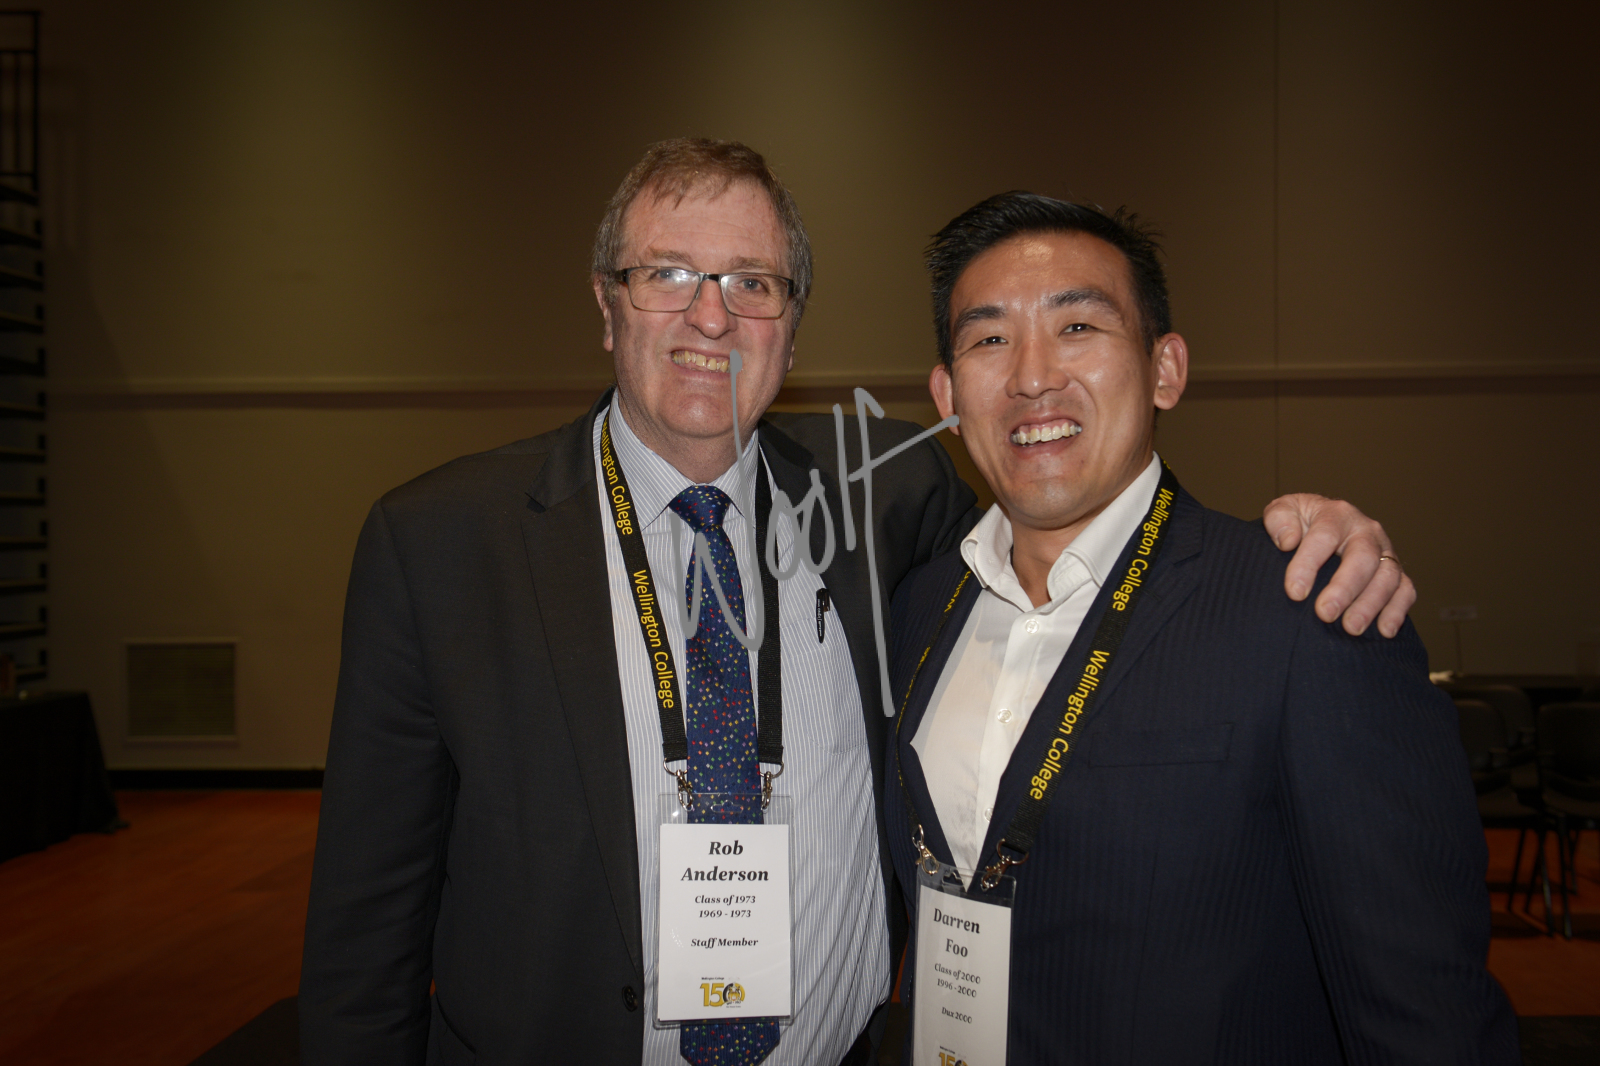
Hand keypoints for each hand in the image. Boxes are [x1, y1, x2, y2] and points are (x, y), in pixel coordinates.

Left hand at [1263, 494, 1415, 637]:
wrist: (1320, 525)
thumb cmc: (1297, 523)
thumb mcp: (1282, 510)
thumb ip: (1279, 519)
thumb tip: (1288, 541)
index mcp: (1336, 514)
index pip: (1324, 536)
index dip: (1309, 565)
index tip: (1295, 593)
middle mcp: (1366, 531)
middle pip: (1363, 557)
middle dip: (1345, 588)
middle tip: (1325, 614)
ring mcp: (1384, 551)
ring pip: (1388, 576)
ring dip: (1371, 604)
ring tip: (1351, 628)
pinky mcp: (1395, 572)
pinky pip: (1405, 590)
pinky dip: (1398, 610)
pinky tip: (1384, 631)